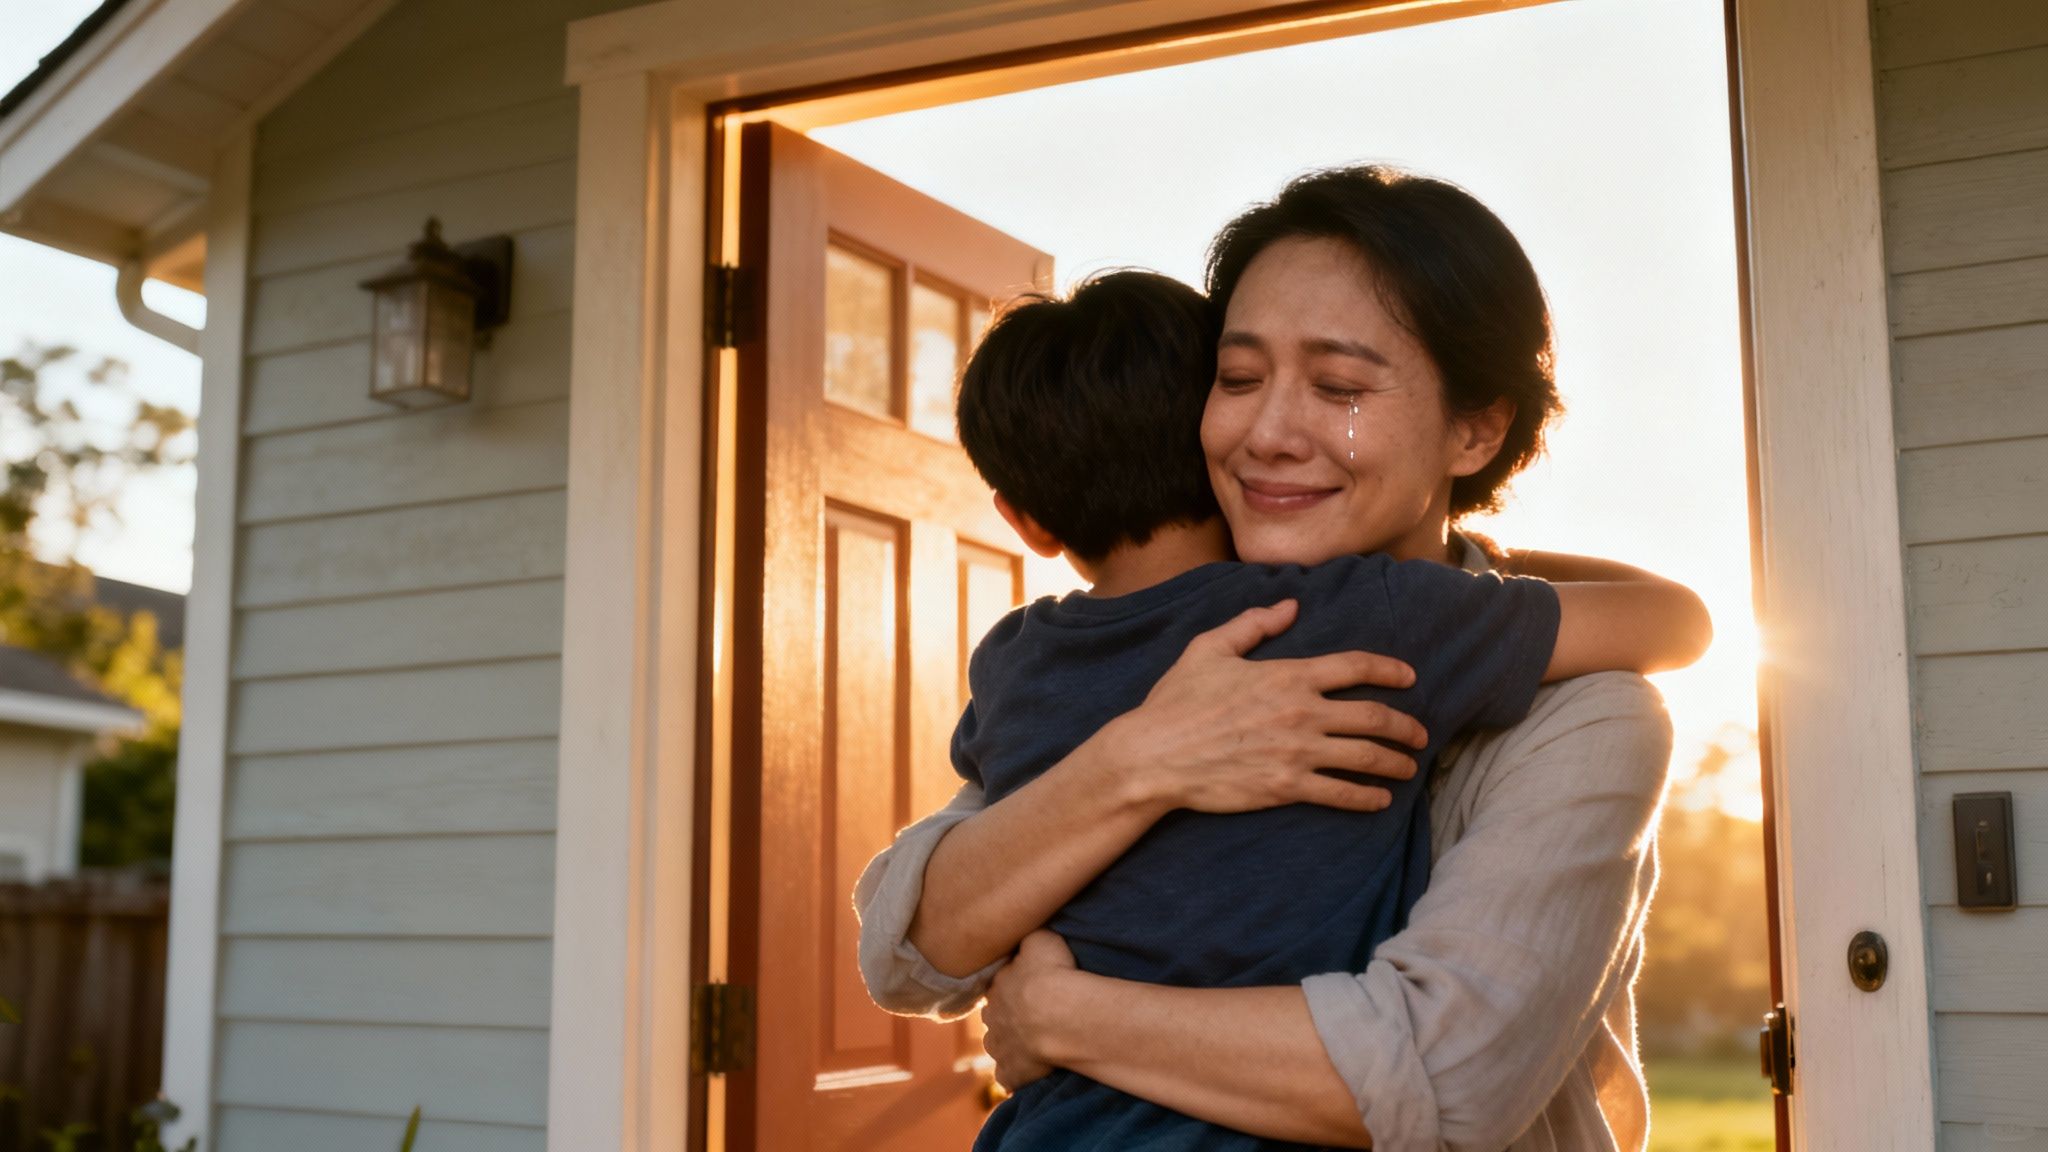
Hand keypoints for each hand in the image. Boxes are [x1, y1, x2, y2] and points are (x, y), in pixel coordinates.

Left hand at [981, 930, 1078, 1090]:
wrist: (1060, 1015)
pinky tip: (1033, 1072)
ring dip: (1011, 1046)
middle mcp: (991, 1018)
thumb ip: (1029, 940)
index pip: (999, 986)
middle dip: (1008, 1018)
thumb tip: (1027, 942)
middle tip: (1034, 1018)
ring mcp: (999, 1049)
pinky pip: (1009, 1078)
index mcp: (996, 987)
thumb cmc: (1053, 974)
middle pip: (995, 1018)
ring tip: (1035, 1045)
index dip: (1014, 989)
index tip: (1031, 990)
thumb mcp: (1041, 939)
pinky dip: (1018, 1076)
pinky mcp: (1010, 1074)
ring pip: (998, 1047)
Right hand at [1098, 600, 1428, 813]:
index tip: (1410, 678)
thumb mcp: (1209, 649)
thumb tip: (1289, 606)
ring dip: (1396, 763)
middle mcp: (1302, 712)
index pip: (1355, 667)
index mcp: (1288, 675)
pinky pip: (1341, 793)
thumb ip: (1253, 625)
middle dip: (1406, 726)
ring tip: (1409, 768)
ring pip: (1366, 757)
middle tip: (1420, 735)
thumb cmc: (1177, 701)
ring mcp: (1297, 752)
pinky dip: (1368, 798)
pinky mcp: (1287, 786)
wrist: (1154, 756)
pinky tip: (1381, 800)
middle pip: (1374, 717)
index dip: (1389, 670)